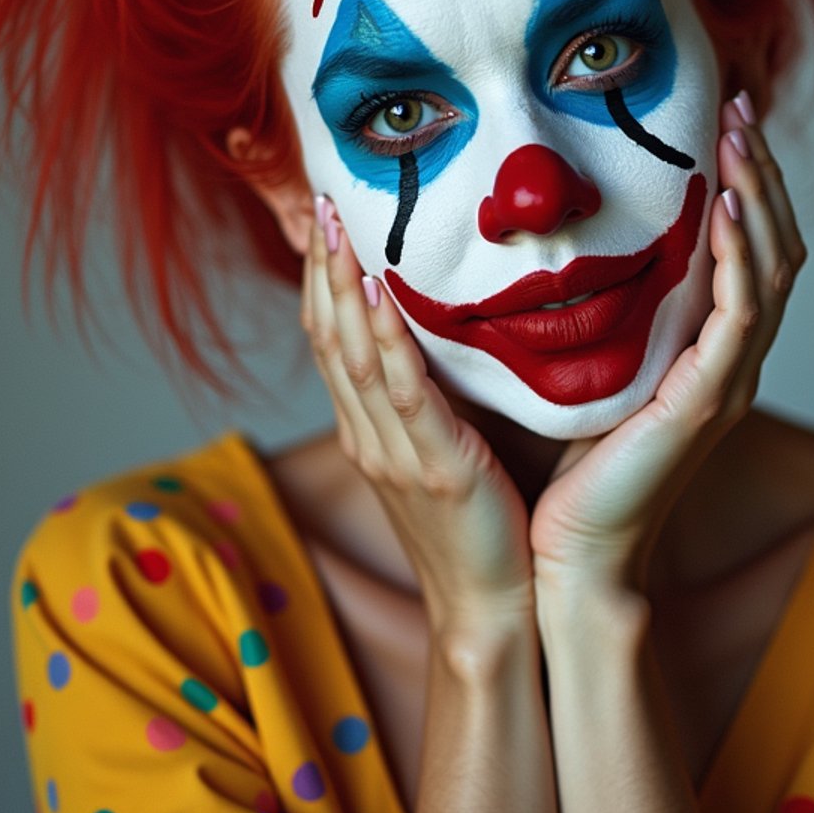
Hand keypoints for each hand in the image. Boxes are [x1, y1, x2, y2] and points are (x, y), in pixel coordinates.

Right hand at [302, 201, 534, 630]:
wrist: (492, 610)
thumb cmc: (480, 529)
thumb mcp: (441, 453)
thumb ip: (430, 401)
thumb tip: (441, 339)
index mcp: (367, 432)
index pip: (331, 342)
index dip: (322, 281)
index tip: (325, 222)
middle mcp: (367, 437)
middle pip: (329, 338)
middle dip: (323, 268)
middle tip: (321, 202)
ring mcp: (394, 454)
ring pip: (353, 357)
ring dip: (343, 288)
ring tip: (338, 228)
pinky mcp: (435, 469)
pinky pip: (405, 395)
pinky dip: (389, 342)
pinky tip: (383, 295)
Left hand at [529, 94, 806, 591]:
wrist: (571, 550)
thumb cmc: (569, 466)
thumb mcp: (591, 366)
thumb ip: (603, 312)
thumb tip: (560, 243)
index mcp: (708, 353)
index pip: (748, 252)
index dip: (745, 186)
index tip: (720, 123)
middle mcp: (732, 363)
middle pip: (774, 248)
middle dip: (762, 172)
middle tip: (738, 105)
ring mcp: (728, 382)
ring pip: (770, 270)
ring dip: (759, 195)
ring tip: (738, 133)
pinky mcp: (708, 401)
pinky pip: (740, 315)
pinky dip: (739, 256)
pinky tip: (724, 207)